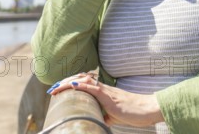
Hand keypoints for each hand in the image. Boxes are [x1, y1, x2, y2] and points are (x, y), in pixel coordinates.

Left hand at [47, 72, 164, 126]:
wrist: (147, 109)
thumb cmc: (134, 112)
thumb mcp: (115, 115)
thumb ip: (106, 115)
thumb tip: (99, 120)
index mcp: (105, 92)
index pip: (85, 83)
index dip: (70, 84)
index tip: (58, 89)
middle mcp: (104, 88)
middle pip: (81, 79)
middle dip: (64, 83)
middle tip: (51, 89)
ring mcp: (107, 92)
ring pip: (85, 81)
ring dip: (68, 83)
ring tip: (56, 87)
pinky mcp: (110, 97)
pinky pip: (95, 89)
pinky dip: (83, 85)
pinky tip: (73, 85)